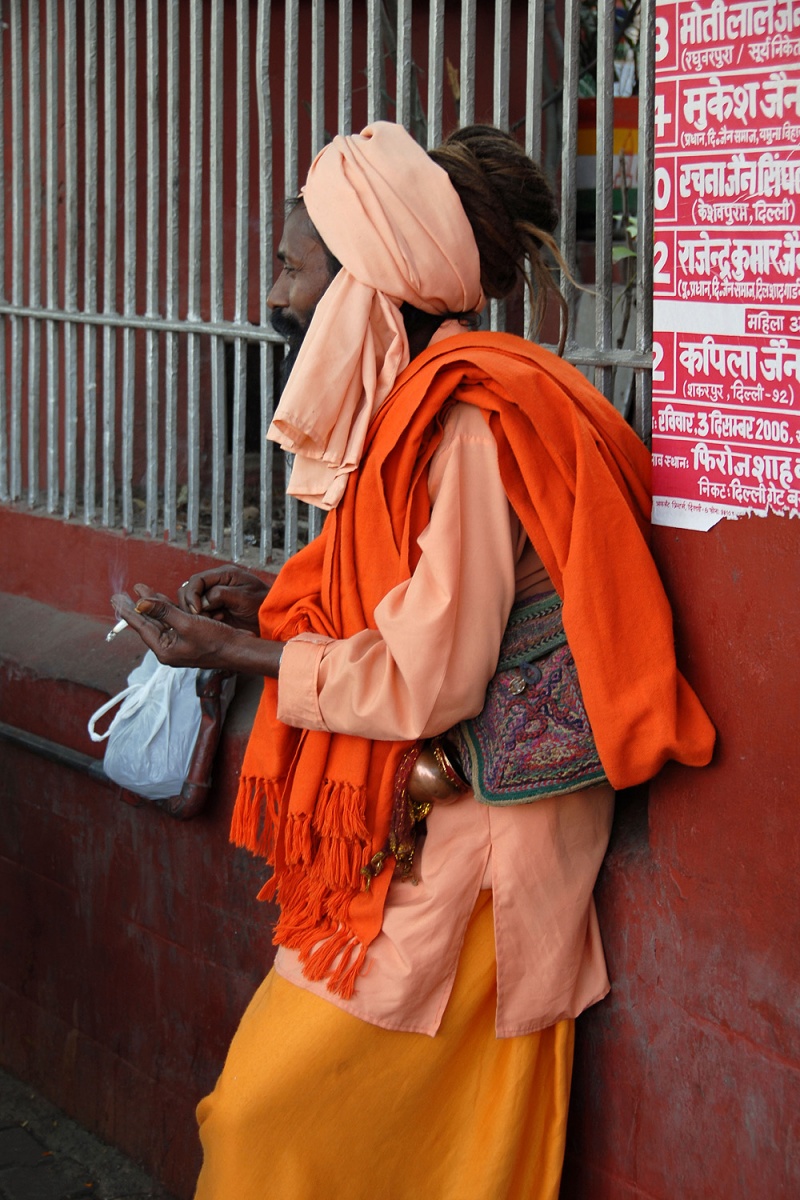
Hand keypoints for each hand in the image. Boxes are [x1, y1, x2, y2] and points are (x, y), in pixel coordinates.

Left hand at [111, 585, 260, 673]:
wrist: (239, 650)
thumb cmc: (216, 640)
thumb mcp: (187, 623)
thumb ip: (163, 611)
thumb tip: (141, 603)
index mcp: (164, 649)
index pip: (141, 626)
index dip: (128, 610)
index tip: (116, 599)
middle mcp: (169, 648)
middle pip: (149, 622)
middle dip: (139, 605)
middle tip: (122, 594)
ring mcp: (179, 644)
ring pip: (161, 620)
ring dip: (153, 604)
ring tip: (141, 590)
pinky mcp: (189, 638)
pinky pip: (174, 621)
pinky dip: (168, 609)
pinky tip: (162, 599)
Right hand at [177, 566, 269, 633]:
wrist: (274, 617)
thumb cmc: (264, 605)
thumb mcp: (244, 598)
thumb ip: (221, 595)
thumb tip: (202, 601)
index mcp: (224, 574)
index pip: (197, 580)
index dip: (192, 595)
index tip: (196, 611)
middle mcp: (217, 582)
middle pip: (190, 589)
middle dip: (190, 604)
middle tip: (200, 618)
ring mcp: (215, 594)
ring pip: (192, 601)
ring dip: (196, 613)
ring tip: (212, 620)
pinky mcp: (215, 607)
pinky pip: (200, 612)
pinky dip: (202, 618)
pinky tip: (216, 622)